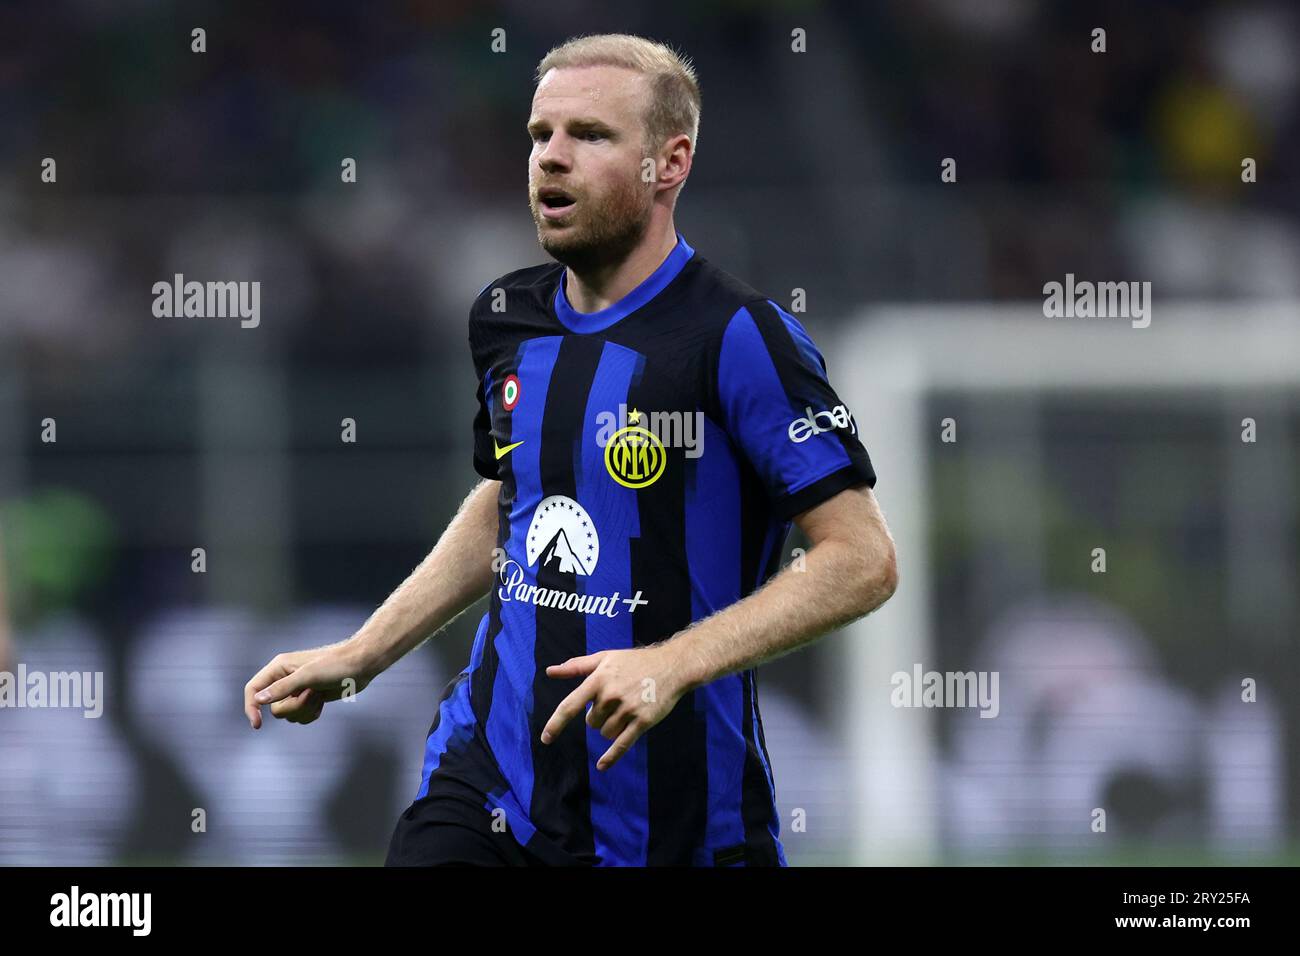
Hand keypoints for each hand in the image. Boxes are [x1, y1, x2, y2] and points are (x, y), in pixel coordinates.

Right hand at [244, 642, 371, 729]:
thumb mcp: (308, 676)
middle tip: (311, 694)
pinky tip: (323, 700)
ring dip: (305, 710)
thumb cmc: (336, 664)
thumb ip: (282, 688)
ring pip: (288, 715)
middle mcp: (284, 679)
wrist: (360, 665)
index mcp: (279, 668)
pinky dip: (311, 713)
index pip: (253, 689)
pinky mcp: (309, 698)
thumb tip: (259, 699)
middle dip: (294, 707)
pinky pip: (300, 717)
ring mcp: (297, 690)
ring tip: (319, 694)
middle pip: (274, 708)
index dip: (251, 707)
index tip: (258, 725)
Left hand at [541, 645, 689, 769]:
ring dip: (610, 727)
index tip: (546, 738)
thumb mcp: (605, 658)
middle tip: (615, 700)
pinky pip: (622, 744)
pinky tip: (602, 766)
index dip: (556, 724)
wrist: (671, 666)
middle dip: (599, 716)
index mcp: (598, 680)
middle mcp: (611, 695)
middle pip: (591, 723)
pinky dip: (611, 757)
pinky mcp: (643, 721)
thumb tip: (550, 672)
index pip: (570, 705)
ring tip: (626, 709)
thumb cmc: (635, 662)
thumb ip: (576, 666)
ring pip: (605, 733)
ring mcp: (628, 709)